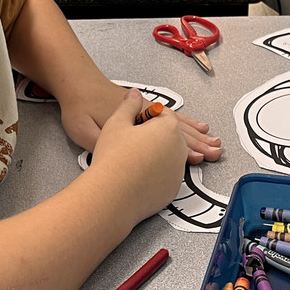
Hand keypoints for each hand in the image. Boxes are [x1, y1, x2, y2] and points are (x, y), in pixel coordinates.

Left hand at [59, 80, 221, 163]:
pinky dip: (185, 121)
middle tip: (216, 151)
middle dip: (198, 141)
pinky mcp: (142, 107)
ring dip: (196, 132)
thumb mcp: (84, 129)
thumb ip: (104, 141)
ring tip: (213, 139)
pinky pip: (170, 114)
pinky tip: (194, 124)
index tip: (199, 158)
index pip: (164, 135)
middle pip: (176, 127)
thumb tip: (122, 152)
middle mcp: (143, 111)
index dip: (183, 148)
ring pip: (176, 121)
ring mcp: (145, 108)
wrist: (74, 80)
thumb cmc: (77, 105)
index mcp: (133, 118)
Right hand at [84, 89, 187, 218]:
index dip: (151, 115)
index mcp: (168, 128)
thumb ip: (128, 106)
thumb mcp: (116, 123)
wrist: (110, 195)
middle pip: (171, 135)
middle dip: (158, 134)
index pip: (164, 114)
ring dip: (160, 153)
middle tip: (143, 137)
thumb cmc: (113, 158)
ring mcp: (178, 171)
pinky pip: (167, 176)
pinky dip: (158, 173)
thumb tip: (134, 95)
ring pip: (171, 156)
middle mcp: (179, 149)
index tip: (141, 118)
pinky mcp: (171, 190)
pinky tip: (143, 172)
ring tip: (142, 156)